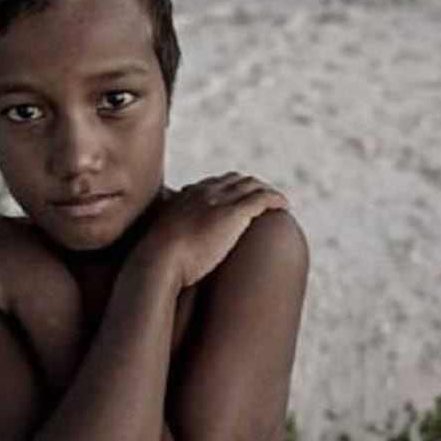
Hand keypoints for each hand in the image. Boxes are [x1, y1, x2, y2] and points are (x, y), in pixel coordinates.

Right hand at [136, 173, 288, 289]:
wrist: (158, 260)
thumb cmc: (155, 260)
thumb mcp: (158, 241)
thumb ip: (163, 237)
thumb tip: (157, 250)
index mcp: (186, 196)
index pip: (214, 183)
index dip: (231, 189)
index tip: (240, 199)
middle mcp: (204, 192)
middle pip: (236, 180)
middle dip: (252, 187)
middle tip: (264, 200)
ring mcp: (220, 200)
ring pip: (252, 186)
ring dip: (267, 192)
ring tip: (279, 203)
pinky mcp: (234, 214)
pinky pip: (263, 198)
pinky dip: (276, 199)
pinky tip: (285, 207)